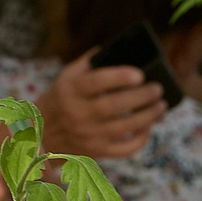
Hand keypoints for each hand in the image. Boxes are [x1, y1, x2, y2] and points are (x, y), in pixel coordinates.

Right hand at [36, 52, 166, 159]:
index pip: (95, 82)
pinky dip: (141, 140)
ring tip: (161, 105)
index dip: (119, 77)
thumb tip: (118, 48)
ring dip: (148, 116)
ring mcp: (87, 136)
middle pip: (114, 106)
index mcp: (70, 91)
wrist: (40, 135)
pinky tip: (148, 127)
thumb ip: (89, 62)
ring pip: (124, 128)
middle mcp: (77, 114)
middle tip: (157, 89)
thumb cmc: (59, 99)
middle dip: (141, 97)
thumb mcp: (66, 77)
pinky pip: (124, 149)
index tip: (139, 74)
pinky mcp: (96, 153)